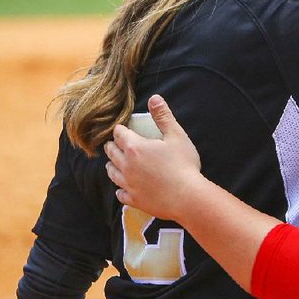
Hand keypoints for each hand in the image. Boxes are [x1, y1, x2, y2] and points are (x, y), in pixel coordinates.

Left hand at [104, 94, 202, 221]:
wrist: (188, 197)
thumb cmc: (183, 165)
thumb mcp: (176, 136)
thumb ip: (163, 116)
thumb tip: (154, 98)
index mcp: (134, 147)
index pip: (118, 133)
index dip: (121, 130)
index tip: (124, 129)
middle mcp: (126, 165)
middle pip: (111, 152)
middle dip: (113, 146)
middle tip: (118, 144)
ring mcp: (128, 184)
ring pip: (111, 172)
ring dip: (112, 165)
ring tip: (116, 163)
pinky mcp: (133, 199)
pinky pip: (120, 193)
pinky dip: (121, 189)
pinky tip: (125, 187)